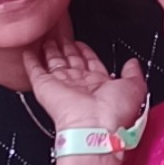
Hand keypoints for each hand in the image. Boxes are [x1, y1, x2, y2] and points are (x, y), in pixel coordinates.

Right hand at [23, 37, 145, 132]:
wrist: (94, 128)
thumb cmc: (114, 113)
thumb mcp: (134, 87)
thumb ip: (133, 73)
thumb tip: (133, 62)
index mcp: (100, 85)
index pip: (90, 63)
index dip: (85, 51)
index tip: (80, 42)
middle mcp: (80, 85)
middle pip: (71, 61)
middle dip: (67, 48)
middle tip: (61, 36)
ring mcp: (62, 86)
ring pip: (55, 63)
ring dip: (51, 50)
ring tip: (47, 39)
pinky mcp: (45, 88)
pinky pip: (36, 71)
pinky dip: (30, 61)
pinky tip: (29, 52)